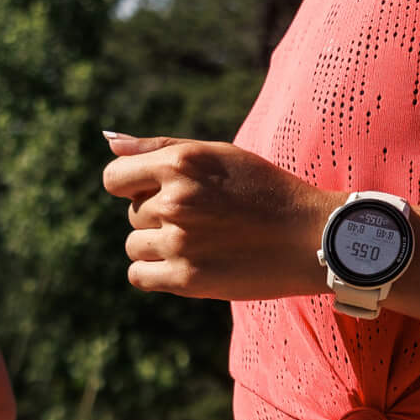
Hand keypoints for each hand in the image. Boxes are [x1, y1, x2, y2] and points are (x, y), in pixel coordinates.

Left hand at [102, 133, 333, 301]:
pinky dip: (154, 272)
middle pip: (132, 212)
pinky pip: (139, 275)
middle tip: (201, 217)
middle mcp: (175, 200)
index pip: (115, 177)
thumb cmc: (265, 190)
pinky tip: (184, 264)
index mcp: (181, 163)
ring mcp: (179, 242)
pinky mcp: (187, 278)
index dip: (131, 184)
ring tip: (198, 241)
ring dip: (156, 245)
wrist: (310, 238)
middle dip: (156, 214)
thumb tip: (110, 141)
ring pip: (134, 244)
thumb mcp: (218, 154)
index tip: (154, 192)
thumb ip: (161, 147)